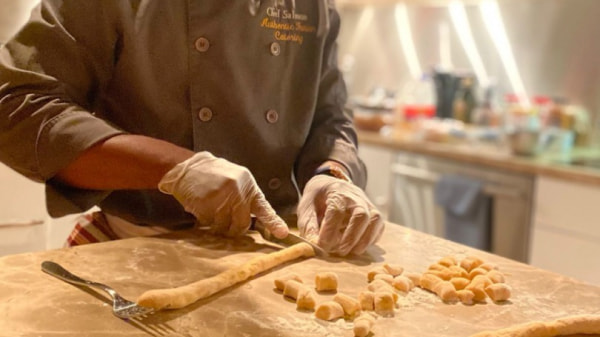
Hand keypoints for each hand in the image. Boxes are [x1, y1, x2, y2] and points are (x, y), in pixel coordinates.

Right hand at [158, 152, 288, 237]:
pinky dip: (205, 219)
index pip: (263, 207)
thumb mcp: (237, 181)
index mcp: (248, 185)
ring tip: (211, 210)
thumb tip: (255, 222)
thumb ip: (246, 198)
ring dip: (217, 224)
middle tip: (228, 227)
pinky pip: (208, 222)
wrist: (188, 166)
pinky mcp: (206, 203)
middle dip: (235, 230)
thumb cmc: (214, 176)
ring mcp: (221, 197)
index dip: (273, 222)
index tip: (283, 233)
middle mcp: (237, 190)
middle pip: (242, 223)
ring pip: (223, 226)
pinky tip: (202, 206)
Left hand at [297, 174, 383, 255]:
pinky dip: (371, 239)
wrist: (329, 185)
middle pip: (361, 215)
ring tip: (351, 252)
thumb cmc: (317, 198)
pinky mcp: (373, 213)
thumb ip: (309, 226)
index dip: (330, 231)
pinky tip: (358, 247)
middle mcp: (355, 196)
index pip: (336, 212)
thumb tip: (314, 246)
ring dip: (365, 239)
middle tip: (340, 252)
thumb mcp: (306, 208)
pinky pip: (379, 226)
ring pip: (374, 220)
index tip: (322, 247)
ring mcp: (367, 204)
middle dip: (352, 237)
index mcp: (336, 192)